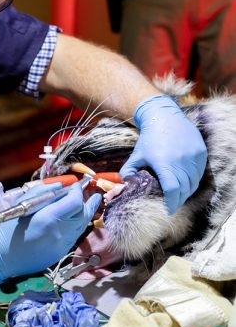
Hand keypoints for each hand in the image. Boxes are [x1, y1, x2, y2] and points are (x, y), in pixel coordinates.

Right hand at [0, 183, 100, 283]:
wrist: (1, 257)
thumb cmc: (8, 228)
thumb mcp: (23, 204)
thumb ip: (43, 192)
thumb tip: (60, 186)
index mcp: (48, 218)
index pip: (75, 202)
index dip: (77, 192)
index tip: (76, 185)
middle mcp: (59, 233)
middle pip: (83, 214)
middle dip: (86, 202)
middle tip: (88, 193)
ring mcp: (62, 246)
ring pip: (81, 226)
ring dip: (84, 213)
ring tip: (90, 203)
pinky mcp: (60, 254)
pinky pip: (74, 236)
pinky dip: (76, 225)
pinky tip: (74, 218)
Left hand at [120, 94, 206, 213]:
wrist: (164, 117)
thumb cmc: (148, 138)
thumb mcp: (136, 154)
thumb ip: (128, 171)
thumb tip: (126, 185)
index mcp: (164, 163)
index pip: (172, 190)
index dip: (171, 202)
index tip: (167, 209)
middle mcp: (181, 161)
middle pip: (184, 189)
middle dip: (178, 200)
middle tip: (172, 205)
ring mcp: (193, 157)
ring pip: (193, 182)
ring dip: (187, 192)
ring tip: (179, 196)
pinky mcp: (200, 153)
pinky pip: (199, 173)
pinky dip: (193, 181)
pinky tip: (186, 184)